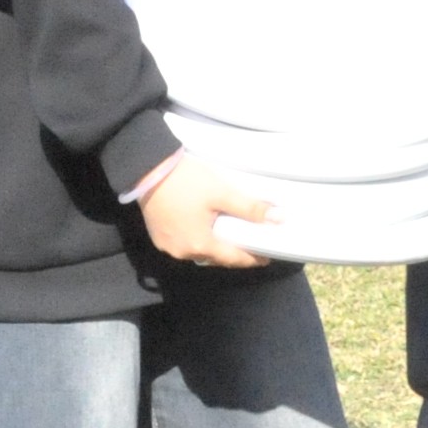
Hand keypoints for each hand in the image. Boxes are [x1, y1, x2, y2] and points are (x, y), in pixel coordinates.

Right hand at [138, 154, 277, 268]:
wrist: (148, 168)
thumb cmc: (187, 181)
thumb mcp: (222, 193)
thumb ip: (250, 208)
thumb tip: (279, 219)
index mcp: (199, 245)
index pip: (233, 259)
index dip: (252, 258)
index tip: (267, 257)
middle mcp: (182, 252)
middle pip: (215, 258)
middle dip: (234, 253)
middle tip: (251, 244)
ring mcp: (167, 245)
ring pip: (199, 252)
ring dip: (216, 247)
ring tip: (232, 236)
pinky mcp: (158, 236)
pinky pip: (185, 244)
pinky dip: (199, 240)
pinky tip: (207, 229)